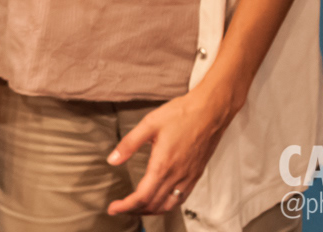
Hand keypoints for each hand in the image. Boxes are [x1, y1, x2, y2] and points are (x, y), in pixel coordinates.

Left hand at [107, 84, 239, 214]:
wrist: (210, 112)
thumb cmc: (180, 114)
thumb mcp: (149, 124)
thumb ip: (129, 144)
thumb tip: (112, 160)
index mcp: (163, 165)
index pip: (142, 197)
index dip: (126, 206)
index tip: (113, 208)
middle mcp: (177, 176)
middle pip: (154, 205)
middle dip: (134, 210)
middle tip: (120, 208)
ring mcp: (189, 177)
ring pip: (168, 205)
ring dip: (151, 211)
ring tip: (136, 207)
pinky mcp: (196, 175)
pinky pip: (181, 198)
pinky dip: (167, 205)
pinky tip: (160, 199)